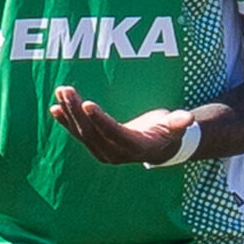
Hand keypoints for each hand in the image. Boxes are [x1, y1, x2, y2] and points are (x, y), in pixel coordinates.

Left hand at [49, 87, 191, 164]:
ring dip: (69, 112)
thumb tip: (188, 118)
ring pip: (82, 132)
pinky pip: (78, 134)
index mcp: (135, 147)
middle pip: (93, 132)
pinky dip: (66, 121)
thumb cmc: (168, 132)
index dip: (100, 120)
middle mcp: (116, 153)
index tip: (87, 104)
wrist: (158, 148)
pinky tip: (54, 108)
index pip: (114, 133)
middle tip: (67, 90)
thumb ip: (179, 123)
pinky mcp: (95, 145)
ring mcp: (103, 151)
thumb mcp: (176, 128)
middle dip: (77, 111)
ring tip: (61, 91)